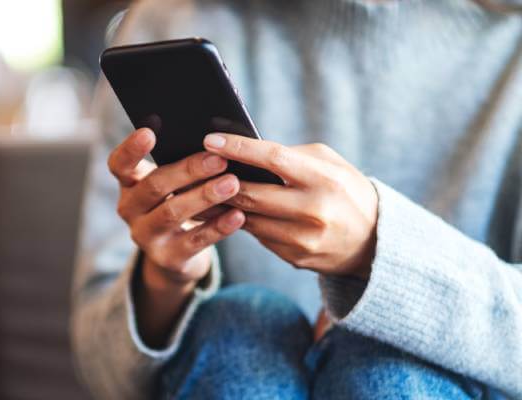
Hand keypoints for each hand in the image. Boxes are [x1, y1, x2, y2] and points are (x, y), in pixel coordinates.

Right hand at [109, 128, 245, 345]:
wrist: (176, 254)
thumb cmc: (178, 201)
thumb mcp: (171, 184)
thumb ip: (179, 163)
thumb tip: (216, 139)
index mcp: (129, 184)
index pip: (119, 164)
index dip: (131, 149)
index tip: (149, 132)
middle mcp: (130, 209)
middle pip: (154, 186)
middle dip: (187, 170)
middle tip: (219, 158)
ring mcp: (146, 236)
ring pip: (172, 213)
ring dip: (204, 197)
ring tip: (232, 183)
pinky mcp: (168, 258)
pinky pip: (195, 241)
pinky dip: (218, 227)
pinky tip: (238, 215)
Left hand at [203, 133, 377, 277]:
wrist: (374, 241)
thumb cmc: (344, 190)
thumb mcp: (329, 164)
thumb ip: (290, 156)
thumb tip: (243, 151)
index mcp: (324, 179)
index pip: (273, 159)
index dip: (238, 149)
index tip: (210, 140)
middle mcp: (314, 211)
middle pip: (252, 196)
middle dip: (219, 183)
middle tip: (194, 169)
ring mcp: (304, 239)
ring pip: (248, 220)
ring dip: (220, 206)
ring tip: (198, 191)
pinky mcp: (295, 258)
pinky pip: (258, 237)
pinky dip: (239, 223)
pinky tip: (222, 213)